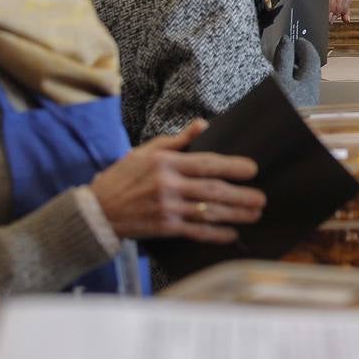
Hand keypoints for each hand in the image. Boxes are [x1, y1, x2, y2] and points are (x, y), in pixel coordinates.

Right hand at [89, 119, 265, 243]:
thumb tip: (203, 124)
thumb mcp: (146, 151)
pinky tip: (231, 233)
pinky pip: (196, 231)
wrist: (98, 210)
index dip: (232, 167)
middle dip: (240, 195)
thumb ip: (177, 140)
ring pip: (208, 212)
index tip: (252, 169)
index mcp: (167, 164)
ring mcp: (167, 209)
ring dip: (234, 214)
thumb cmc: (124, 177)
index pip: (206, 164)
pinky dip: (215, 233)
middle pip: (212, 190)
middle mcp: (169, 186)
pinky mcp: (165, 228)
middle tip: (261, 198)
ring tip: (254, 214)